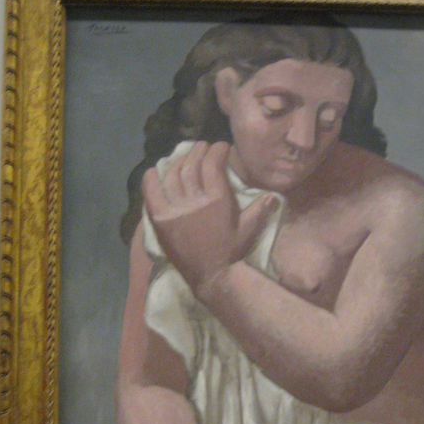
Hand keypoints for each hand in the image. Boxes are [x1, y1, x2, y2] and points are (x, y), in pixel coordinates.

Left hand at [141, 141, 276, 295]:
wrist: (211, 276)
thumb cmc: (231, 253)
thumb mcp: (248, 231)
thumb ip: (259, 210)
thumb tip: (273, 196)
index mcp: (218, 200)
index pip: (213, 164)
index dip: (216, 151)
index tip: (220, 147)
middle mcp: (195, 200)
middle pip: (192, 165)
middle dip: (197, 151)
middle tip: (202, 147)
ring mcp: (176, 209)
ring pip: (173, 175)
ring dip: (178, 161)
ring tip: (183, 157)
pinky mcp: (161, 220)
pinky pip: (151, 193)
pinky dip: (151, 179)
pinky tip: (154, 171)